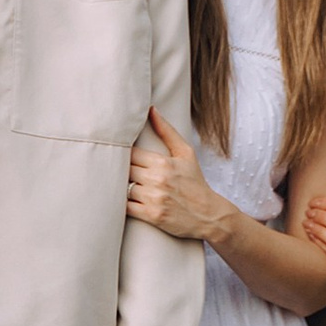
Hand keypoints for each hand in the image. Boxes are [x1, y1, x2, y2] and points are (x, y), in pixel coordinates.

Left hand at [124, 108, 226, 245]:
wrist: (209, 214)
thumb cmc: (195, 181)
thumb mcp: (185, 153)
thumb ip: (166, 131)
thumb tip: (151, 110)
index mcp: (162, 162)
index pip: (129, 152)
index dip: (122, 152)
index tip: (120, 153)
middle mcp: (157, 180)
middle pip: (123, 169)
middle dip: (119, 169)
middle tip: (116, 168)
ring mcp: (153, 199)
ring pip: (122, 187)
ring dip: (120, 186)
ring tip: (120, 184)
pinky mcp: (151, 216)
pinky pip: (125, 207)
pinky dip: (121, 203)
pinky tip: (124, 198)